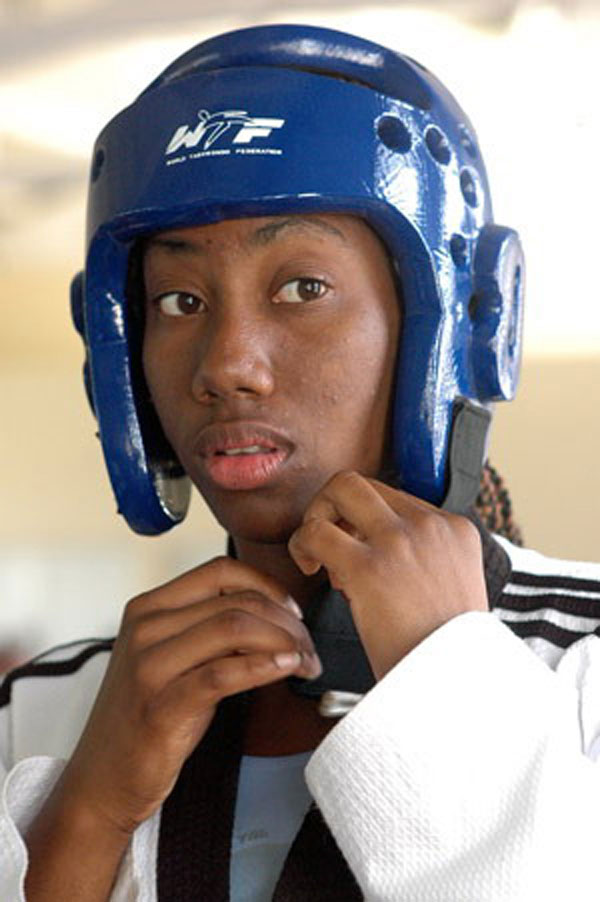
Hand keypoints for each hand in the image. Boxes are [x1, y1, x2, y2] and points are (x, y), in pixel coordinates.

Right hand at [59, 556, 320, 836]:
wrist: (103, 779)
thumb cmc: (147, 717)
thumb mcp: (172, 657)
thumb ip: (210, 628)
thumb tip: (274, 614)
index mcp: (148, 607)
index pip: (220, 570)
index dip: (267, 585)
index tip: (294, 611)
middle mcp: (145, 628)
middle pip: (236, 601)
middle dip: (287, 621)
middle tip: (309, 647)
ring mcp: (150, 666)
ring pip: (234, 629)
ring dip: (283, 642)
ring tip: (305, 662)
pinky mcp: (161, 705)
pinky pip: (224, 673)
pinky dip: (264, 666)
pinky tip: (286, 669)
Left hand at [288, 471, 486, 679]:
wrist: (457, 686)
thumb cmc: (446, 652)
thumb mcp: (453, 590)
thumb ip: (423, 561)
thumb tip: (366, 550)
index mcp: (456, 529)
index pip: (394, 497)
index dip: (366, 522)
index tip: (359, 555)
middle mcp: (430, 526)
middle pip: (364, 482)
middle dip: (334, 505)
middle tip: (328, 544)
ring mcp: (400, 542)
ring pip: (341, 487)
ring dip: (316, 515)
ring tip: (315, 555)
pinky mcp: (369, 567)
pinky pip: (316, 531)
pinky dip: (302, 545)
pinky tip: (308, 569)